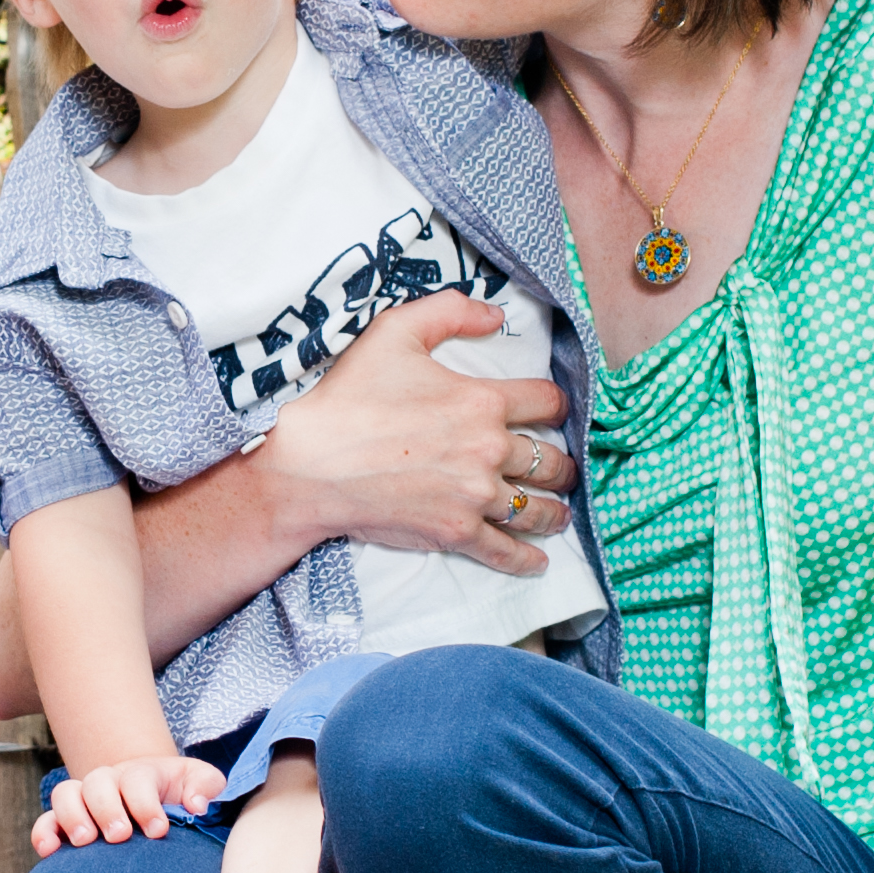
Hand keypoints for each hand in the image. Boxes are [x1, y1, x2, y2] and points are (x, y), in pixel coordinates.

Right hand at [32, 753, 225, 853]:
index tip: (159, 830)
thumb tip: (197, 805)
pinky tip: (50, 852)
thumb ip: (206, 785)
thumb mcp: (200, 783)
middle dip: (107, 808)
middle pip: (97, 783)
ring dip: (72, 817)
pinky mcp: (66, 822)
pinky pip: (46, 821)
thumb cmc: (181, 795)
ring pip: (65, 794)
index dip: (145, 804)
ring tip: (85, 841)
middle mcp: (109, 781)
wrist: (157, 800)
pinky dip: (43, 834)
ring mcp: (85, 800)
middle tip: (120, 835)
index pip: (137, 780)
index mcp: (142, 774)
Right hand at [254, 292, 570, 574]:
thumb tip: (494, 315)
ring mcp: (474, 495)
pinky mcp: (455, 531)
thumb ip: (449, 311)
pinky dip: (525, 558)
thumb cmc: (348, 397)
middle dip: (562, 465)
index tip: (556, 414)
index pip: (547, 402)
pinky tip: (537, 561)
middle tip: (563, 470)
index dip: (557, 406)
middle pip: (549, 460)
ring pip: (535, 508)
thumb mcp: (394, 332)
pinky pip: (504, 550)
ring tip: (558, 515)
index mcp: (481, 400)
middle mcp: (488, 450)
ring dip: (554, 512)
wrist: (310, 464)